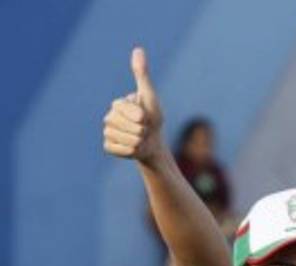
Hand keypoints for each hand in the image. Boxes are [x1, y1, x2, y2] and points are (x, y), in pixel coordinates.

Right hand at [103, 47, 164, 162]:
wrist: (153, 143)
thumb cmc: (153, 118)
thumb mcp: (150, 97)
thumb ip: (142, 75)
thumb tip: (138, 49)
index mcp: (118, 104)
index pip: (129, 111)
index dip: (142, 117)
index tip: (146, 118)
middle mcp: (109, 117)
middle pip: (128, 128)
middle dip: (142, 131)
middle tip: (144, 129)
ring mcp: (107, 132)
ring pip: (126, 140)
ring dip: (138, 142)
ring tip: (140, 138)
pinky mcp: (108, 146)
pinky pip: (119, 150)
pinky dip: (131, 151)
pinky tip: (133, 147)